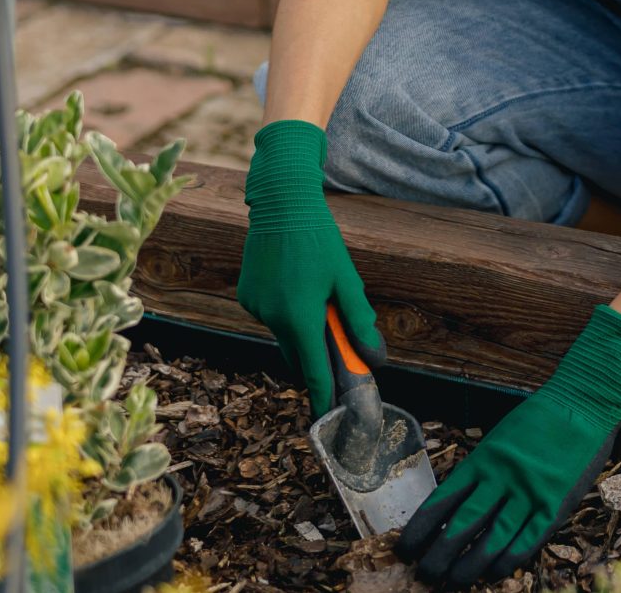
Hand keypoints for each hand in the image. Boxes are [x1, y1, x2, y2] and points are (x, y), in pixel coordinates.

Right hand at [237, 119, 384, 416]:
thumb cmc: (318, 239)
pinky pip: (271, 316)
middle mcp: (273, 317)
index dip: (322, 396)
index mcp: (300, 316)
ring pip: (284, 334)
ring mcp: (256, 307)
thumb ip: (357, 320)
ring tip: (315, 297)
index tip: (328, 417)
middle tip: (335, 351)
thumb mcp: (345, 278)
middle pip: (298, 355)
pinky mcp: (247, 296)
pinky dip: (285, 313)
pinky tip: (295, 285)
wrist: (281, 203)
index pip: (314, 371)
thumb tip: (372, 356)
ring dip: (301, 330)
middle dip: (316, 359)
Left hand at [398, 304, 620, 588]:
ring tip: (453, 581)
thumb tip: (456, 506)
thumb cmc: (541, 418)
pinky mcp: (555, 503)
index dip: (420, 529)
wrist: (584, 402)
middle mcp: (501, 477)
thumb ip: (482, 470)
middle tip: (425, 574)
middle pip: (462, 525)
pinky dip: (508, 560)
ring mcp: (529, 492)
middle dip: (439, 554)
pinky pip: (527, 540)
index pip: (442, 500)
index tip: (405, 548)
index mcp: (483, 458)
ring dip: (470, 565)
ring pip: (492, 539)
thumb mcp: (501, 437)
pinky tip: (493, 573)